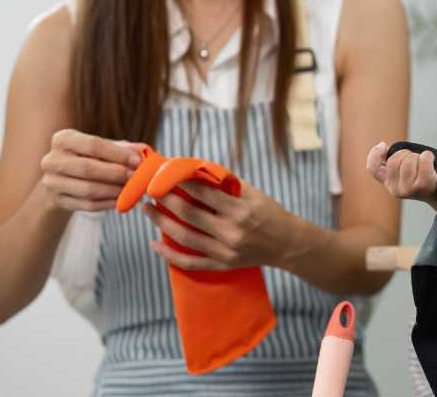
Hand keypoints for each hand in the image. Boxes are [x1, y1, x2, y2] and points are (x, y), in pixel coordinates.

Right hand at [39, 129, 143, 212]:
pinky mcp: (57, 201)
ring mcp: (51, 182)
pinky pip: (87, 205)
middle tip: (136, 177)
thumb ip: (122, 148)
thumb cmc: (88, 158)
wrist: (62, 179)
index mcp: (63, 139)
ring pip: (88, 189)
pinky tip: (121, 201)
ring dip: (114, 191)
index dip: (117, 154)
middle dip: (116, 174)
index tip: (137, 161)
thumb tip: (143, 150)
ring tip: (131, 190)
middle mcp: (51, 160)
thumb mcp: (102, 148)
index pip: (92, 145)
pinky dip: (107, 203)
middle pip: (88, 168)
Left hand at [143, 178, 297, 271]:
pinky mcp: (222, 265)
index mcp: (240, 210)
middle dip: (166, 200)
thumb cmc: (271, 214)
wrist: (288, 244)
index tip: (165, 173)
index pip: (203, 192)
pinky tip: (155, 244)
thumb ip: (227, 185)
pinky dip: (169, 255)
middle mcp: (231, 231)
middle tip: (151, 190)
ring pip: (184, 237)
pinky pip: (190, 263)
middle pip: (189, 214)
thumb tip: (196, 171)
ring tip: (148, 210)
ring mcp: (225, 251)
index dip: (181, 182)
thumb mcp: (254, 194)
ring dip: (162, 223)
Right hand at [365, 141, 436, 206]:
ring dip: (417, 156)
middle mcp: (395, 189)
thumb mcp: (401, 171)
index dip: (375, 154)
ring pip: (408, 160)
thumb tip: (383, 146)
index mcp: (387, 183)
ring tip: (422, 163)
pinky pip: (423, 160)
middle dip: (405, 153)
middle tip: (414, 159)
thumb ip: (390, 160)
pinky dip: (428, 155)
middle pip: (394, 160)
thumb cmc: (418, 177)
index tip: (384, 145)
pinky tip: (429, 159)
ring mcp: (408, 189)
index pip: (373, 168)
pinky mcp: (423, 186)